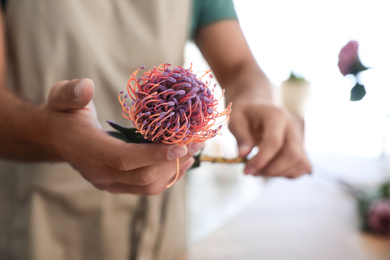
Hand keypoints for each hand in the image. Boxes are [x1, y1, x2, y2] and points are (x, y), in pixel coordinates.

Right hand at [44, 78, 201, 194]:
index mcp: (87, 150)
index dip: (153, 155)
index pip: (123, 159)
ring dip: (175, 169)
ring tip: (195, 148)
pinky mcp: (117, 185)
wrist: (55, 138)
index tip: (181, 145)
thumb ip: (70, 93)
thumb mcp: (61, 97)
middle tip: (197, 141)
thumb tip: (87, 87)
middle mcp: (99, 173)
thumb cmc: (63, 114)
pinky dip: (168, 175)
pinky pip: (146, 186)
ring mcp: (109, 182)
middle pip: (142, 176)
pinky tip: (182, 159)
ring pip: (148, 186)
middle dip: (173, 161)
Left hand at [228, 100, 311, 178]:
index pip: (274, 142)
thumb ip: (240, 136)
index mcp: (276, 115)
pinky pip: (303, 167)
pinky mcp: (302, 148)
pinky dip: (287, 173)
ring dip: (278, 173)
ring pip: (299, 163)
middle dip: (271, 169)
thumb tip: (243, 154)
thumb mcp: (236, 120)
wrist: (260, 108)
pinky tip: (271, 168)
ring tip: (259, 170)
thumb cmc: (246, 114)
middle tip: (252, 172)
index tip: (247, 170)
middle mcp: (292, 126)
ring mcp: (300, 137)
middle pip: (292, 155)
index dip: (261, 160)